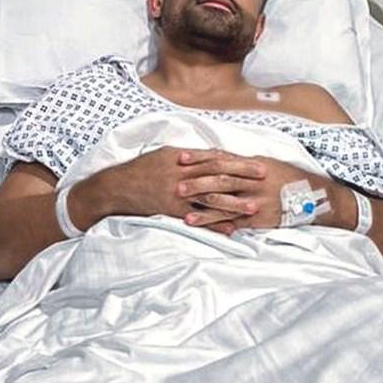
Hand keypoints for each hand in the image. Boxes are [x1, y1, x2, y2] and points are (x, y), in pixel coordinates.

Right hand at [101, 147, 265, 232]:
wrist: (117, 187)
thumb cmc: (143, 168)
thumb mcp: (166, 154)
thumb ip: (191, 155)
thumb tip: (216, 154)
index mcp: (181, 157)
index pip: (216, 158)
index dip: (238, 162)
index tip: (258, 164)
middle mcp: (181, 174)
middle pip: (218, 176)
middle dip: (243, 177)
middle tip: (264, 180)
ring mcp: (176, 194)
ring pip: (210, 198)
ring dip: (234, 203)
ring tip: (254, 207)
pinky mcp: (171, 211)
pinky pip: (197, 219)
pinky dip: (214, 224)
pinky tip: (230, 228)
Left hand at [176, 150, 316, 231]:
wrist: (313, 197)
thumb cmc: (286, 177)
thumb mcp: (267, 163)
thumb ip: (242, 163)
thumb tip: (219, 157)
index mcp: (254, 164)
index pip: (222, 159)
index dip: (200, 158)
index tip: (181, 158)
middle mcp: (254, 181)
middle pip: (220, 180)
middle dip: (197, 182)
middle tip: (176, 184)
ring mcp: (256, 200)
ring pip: (225, 202)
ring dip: (201, 206)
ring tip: (181, 209)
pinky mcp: (259, 218)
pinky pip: (233, 220)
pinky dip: (215, 223)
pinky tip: (200, 224)